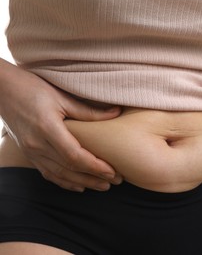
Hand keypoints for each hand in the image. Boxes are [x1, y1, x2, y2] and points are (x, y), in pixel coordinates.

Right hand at [0, 60, 122, 191]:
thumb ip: (89, 111)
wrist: (2, 89)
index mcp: (47, 128)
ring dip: (83, 183)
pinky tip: (79, 186)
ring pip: (60, 174)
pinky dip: (64, 182)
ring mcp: (31, 151)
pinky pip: (48, 173)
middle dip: (94, 178)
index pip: (74, 156)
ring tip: (102, 186)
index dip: (94, 166)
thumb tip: (116, 113)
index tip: (112, 171)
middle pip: (69, 169)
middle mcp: (37, 144)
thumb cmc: (32, 88)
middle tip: (115, 180)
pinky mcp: (28, 153)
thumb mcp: (62, 97)